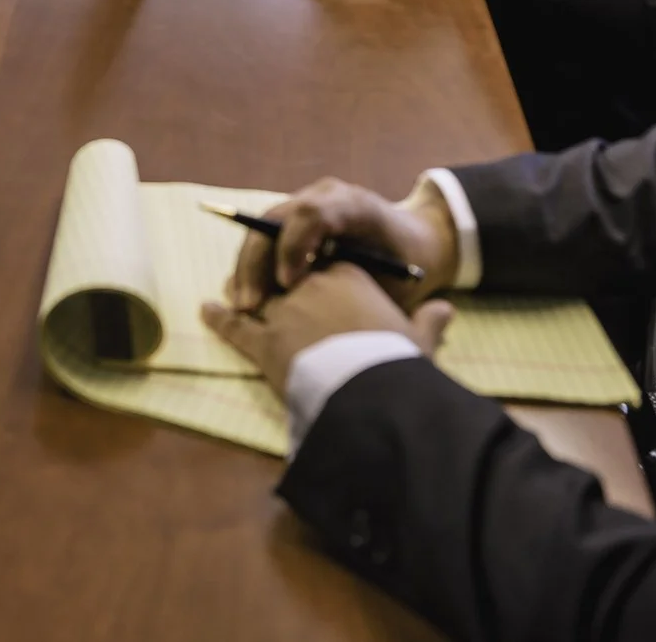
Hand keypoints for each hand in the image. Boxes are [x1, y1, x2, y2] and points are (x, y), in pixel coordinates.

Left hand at [204, 263, 454, 396]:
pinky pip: (235, 325)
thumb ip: (430, 321)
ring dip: (244, 294)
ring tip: (233, 294)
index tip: (312, 275)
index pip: (325, 265)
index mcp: (348, 276)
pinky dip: (219, 318)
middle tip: (265, 284)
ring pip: (258, 296)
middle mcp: (311, 285)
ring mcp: (284, 311)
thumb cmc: (397, 362)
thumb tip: (449, 310)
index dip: (316, 271)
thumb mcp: (419, 339)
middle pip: (286, 276)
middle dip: (275, 280)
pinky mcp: (264, 342)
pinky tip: (206, 311)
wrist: (370, 390)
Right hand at [224, 176, 460, 311]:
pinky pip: (264, 238)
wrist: (413, 241)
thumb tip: (332, 314)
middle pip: (275, 219)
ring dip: (248, 268)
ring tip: (243, 308)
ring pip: (261, 229)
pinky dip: (253, 269)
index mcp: (354, 204)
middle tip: (250, 305)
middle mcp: (323, 196)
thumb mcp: (400, 277)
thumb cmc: (409, 264)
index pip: (312, 214)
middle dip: (257, 262)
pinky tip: (249, 300)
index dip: (293, 248)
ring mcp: (304, 203)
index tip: (288, 287)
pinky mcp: (293, 220)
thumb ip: (368, 289)